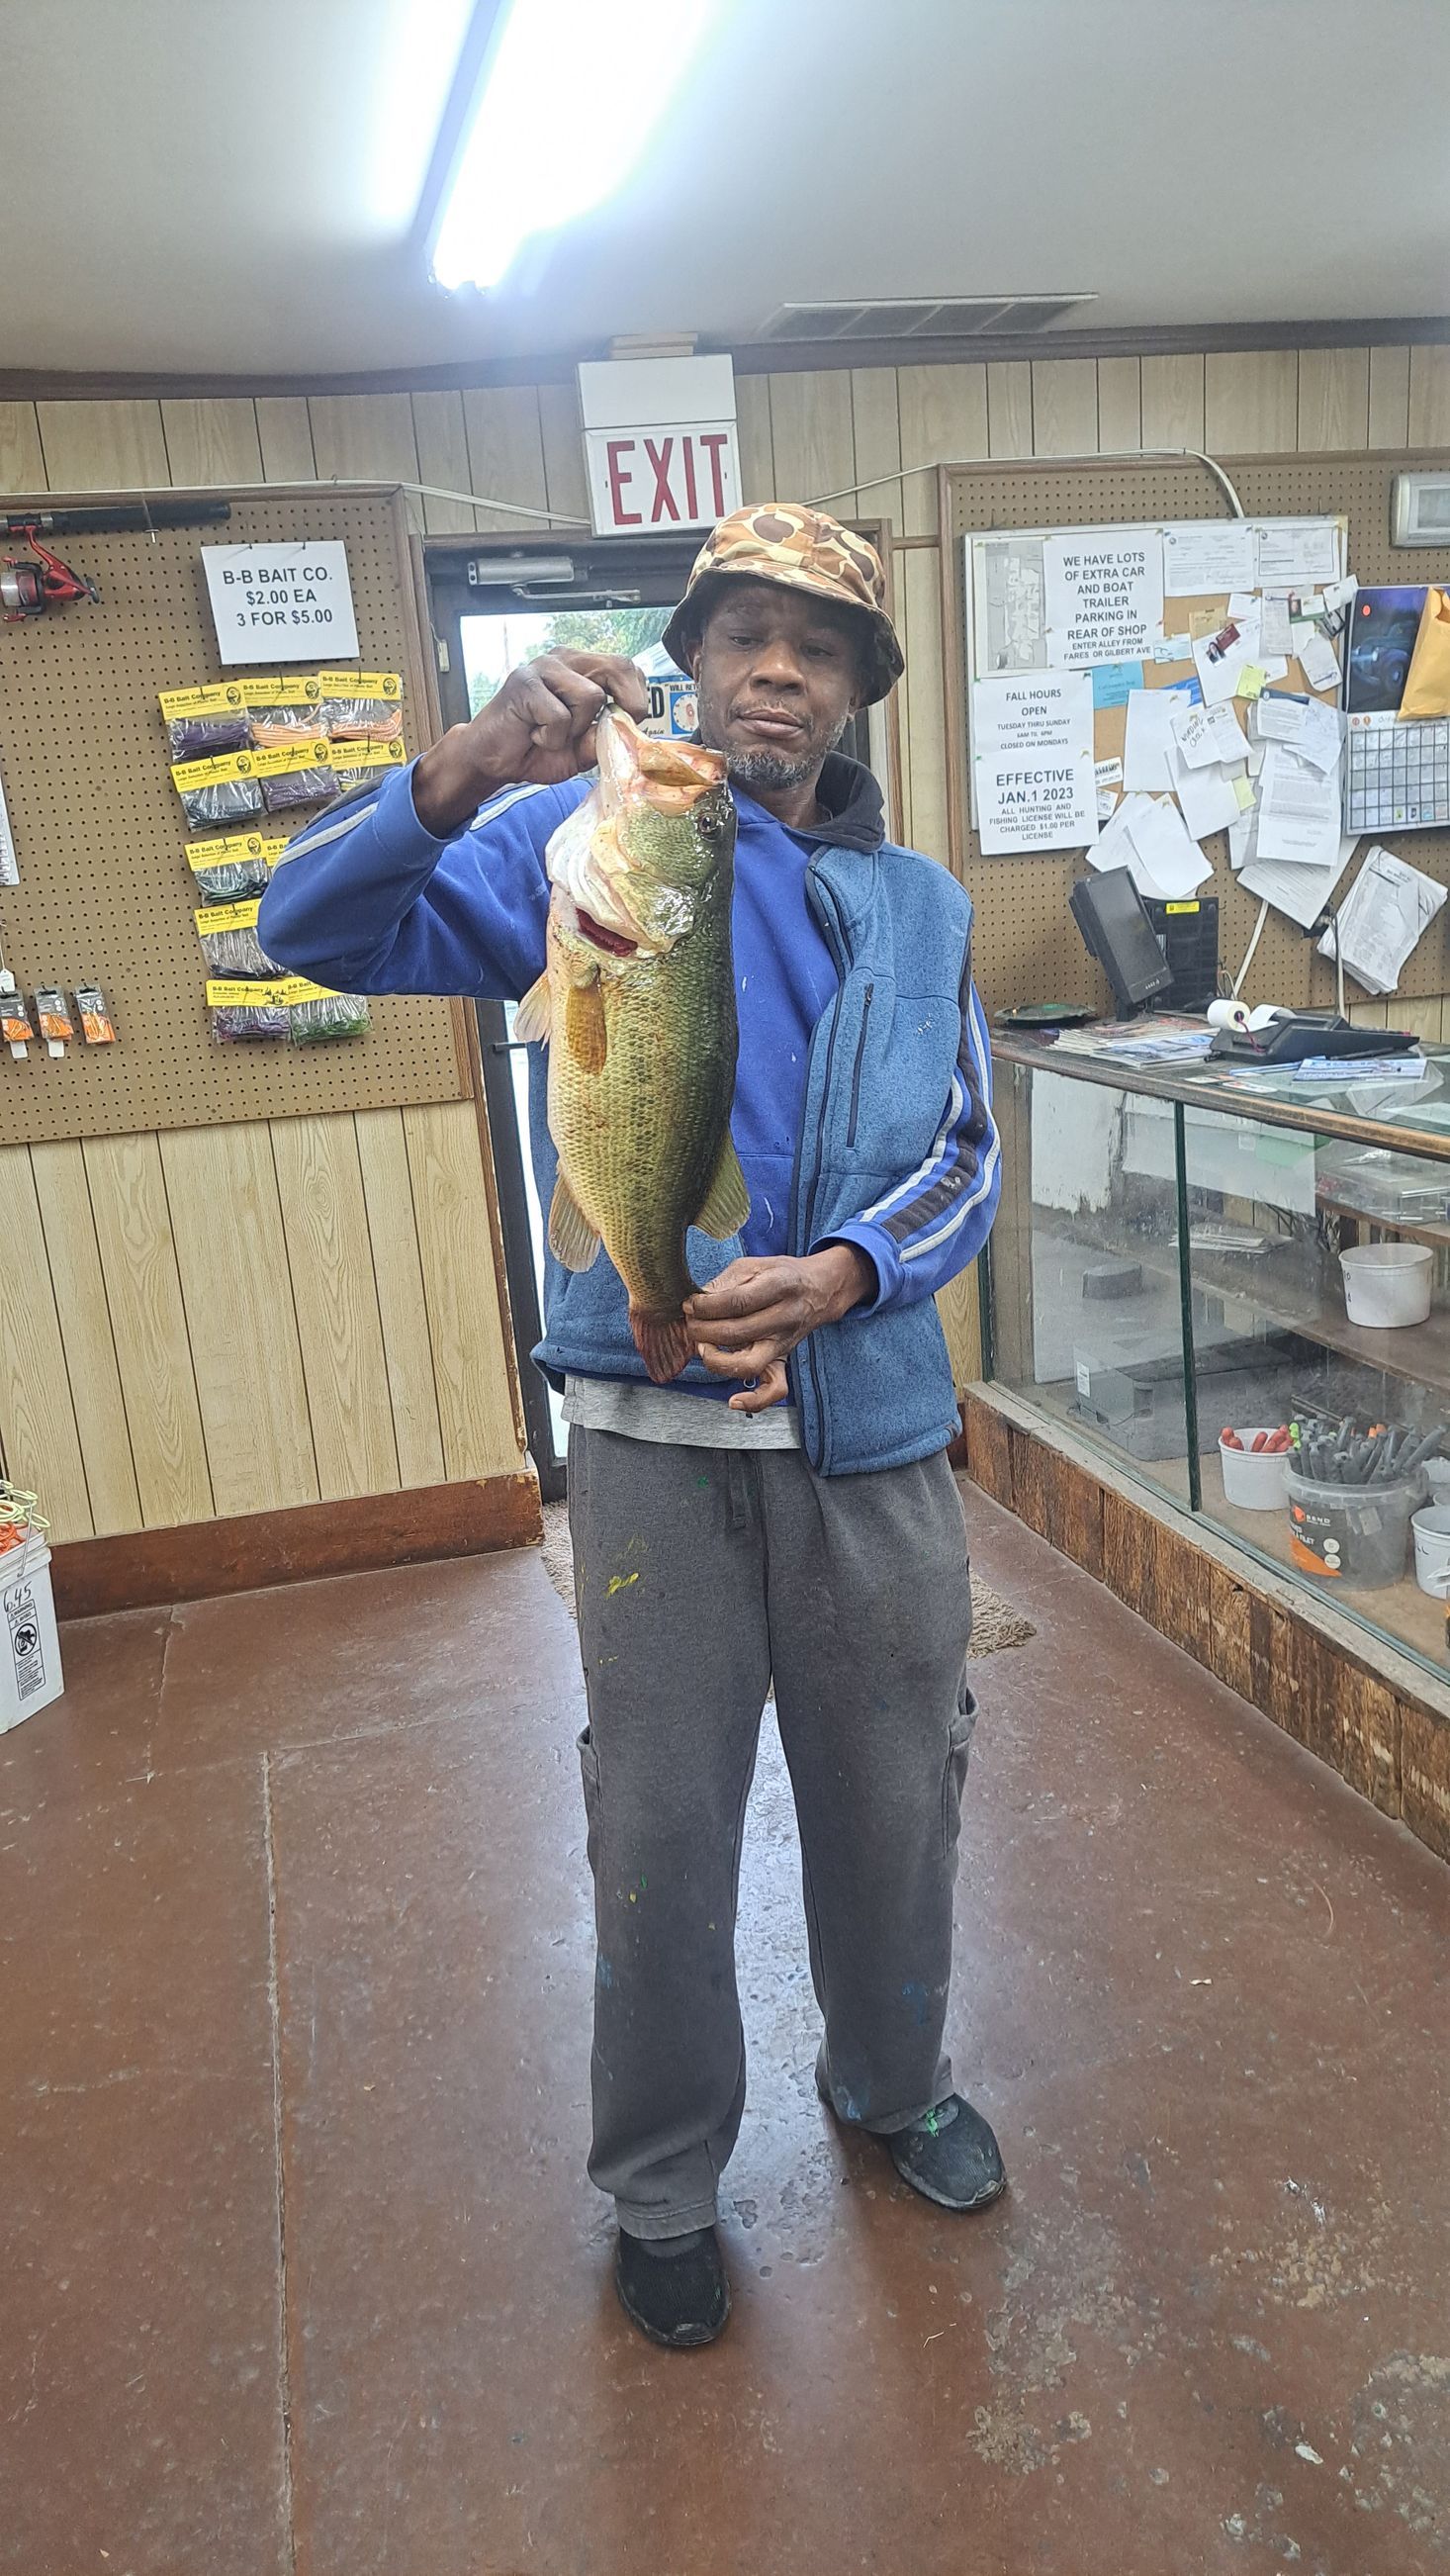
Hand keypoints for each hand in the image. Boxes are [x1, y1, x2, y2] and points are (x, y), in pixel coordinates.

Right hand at [412, 651, 649, 834]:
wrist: (493, 760)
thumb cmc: (538, 749)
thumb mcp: (583, 748)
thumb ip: (606, 734)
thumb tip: (630, 727)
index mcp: (583, 668)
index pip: (627, 667)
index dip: (637, 696)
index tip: (629, 721)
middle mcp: (566, 659)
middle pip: (618, 667)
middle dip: (622, 706)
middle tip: (601, 731)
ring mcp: (544, 667)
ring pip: (591, 696)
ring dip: (575, 729)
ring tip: (551, 734)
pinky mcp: (525, 683)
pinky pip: (559, 716)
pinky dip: (551, 738)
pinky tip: (533, 735)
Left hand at [686, 1245, 874, 1414]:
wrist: (819, 1290)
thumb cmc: (781, 1275)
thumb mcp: (754, 1264)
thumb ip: (726, 1280)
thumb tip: (699, 1299)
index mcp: (778, 1286)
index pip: (736, 1302)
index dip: (706, 1306)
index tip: (690, 1305)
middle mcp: (784, 1317)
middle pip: (736, 1333)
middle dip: (702, 1330)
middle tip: (690, 1322)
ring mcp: (783, 1343)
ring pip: (749, 1364)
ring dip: (716, 1360)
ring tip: (702, 1346)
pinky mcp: (783, 1360)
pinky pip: (775, 1389)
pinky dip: (754, 1401)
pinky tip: (733, 1400)